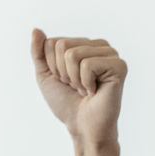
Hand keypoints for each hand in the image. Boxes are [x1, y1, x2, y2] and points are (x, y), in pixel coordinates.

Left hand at [30, 31, 126, 155]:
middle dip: (62, 73)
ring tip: (85, 89)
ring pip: (73, 55)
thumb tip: (36, 29)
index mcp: (83, 44)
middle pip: (62, 46)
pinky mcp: (118, 65)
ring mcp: (110, 54)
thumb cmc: (66, 103)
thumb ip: (39, 53)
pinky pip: (87, 65)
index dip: (52, 67)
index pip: (53, 42)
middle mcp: (98, 45)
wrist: (82, 126)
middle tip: (76, 87)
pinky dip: (85, 83)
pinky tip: (94, 92)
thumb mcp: (46, 76)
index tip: (65, 81)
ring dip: (73, 79)